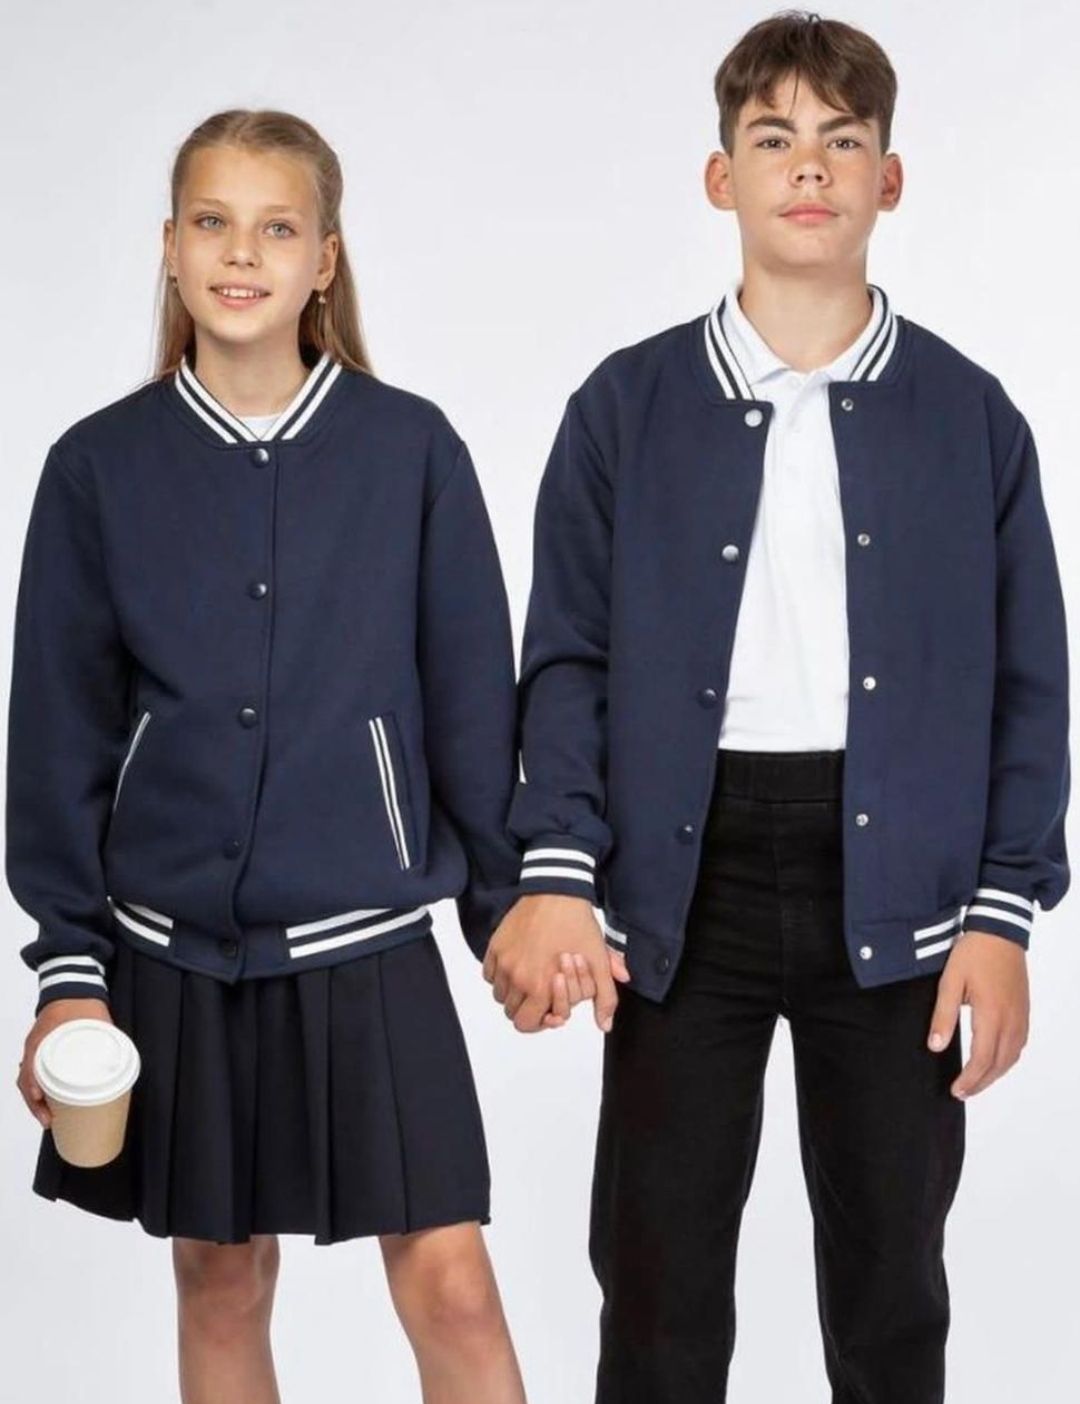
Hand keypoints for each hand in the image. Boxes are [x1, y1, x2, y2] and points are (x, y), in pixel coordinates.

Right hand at [17, 998, 112, 1128]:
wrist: (73, 988)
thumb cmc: (83, 1003)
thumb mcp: (96, 1019)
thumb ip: (107, 1038)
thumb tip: (121, 1063)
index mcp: (44, 1037)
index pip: (30, 1065)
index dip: (33, 1085)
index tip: (40, 1099)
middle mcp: (35, 1045)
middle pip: (26, 1078)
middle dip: (34, 1103)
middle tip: (48, 1121)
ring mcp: (36, 1049)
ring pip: (28, 1078)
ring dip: (35, 1100)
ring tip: (48, 1118)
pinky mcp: (41, 1052)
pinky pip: (33, 1073)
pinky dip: (37, 1089)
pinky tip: (47, 1103)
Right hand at [484, 894, 618, 1032]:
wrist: (557, 891)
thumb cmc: (577, 925)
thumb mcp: (598, 962)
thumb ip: (605, 998)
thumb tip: (605, 1025)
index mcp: (540, 986)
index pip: (526, 1023)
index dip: (540, 1021)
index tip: (551, 1010)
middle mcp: (516, 978)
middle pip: (512, 1012)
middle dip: (528, 1009)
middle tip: (542, 996)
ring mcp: (503, 961)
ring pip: (500, 995)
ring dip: (514, 994)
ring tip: (532, 980)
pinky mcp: (495, 947)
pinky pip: (489, 974)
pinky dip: (501, 976)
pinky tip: (518, 966)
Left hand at [927, 931, 1028, 1098]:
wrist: (1000, 932)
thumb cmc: (972, 954)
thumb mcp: (950, 982)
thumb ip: (943, 1016)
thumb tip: (935, 1046)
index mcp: (992, 1015)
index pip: (982, 1060)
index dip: (970, 1079)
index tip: (956, 1090)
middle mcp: (1011, 1021)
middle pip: (999, 1064)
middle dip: (981, 1082)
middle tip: (962, 1092)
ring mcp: (1021, 1017)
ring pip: (1011, 1057)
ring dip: (994, 1074)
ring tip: (975, 1082)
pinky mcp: (1024, 1011)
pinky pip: (1019, 1045)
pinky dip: (1006, 1060)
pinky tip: (994, 1061)